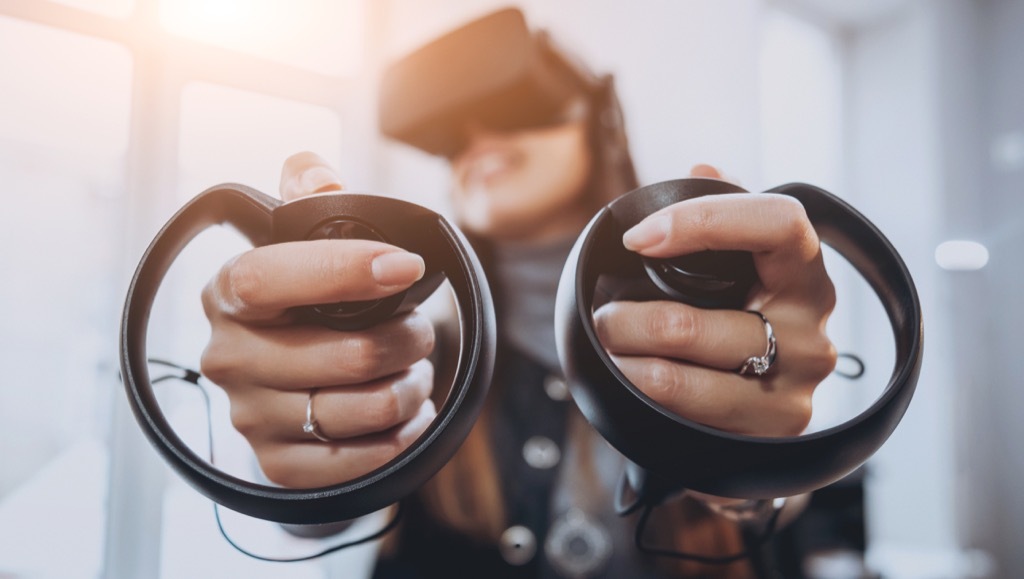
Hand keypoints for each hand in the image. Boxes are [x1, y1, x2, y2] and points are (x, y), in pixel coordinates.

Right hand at [200, 152, 436, 487]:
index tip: (405, 266)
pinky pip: (358, 460)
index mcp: (229, 293)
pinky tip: (409, 415)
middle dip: (407, 338)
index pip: (268, 276)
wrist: (299, 383)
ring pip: (362, 408)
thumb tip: (316, 175)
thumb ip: (309, 196)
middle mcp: (228, 357)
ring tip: (414, 370)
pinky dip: (400, 436)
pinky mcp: (277, 464)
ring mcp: (250, 416)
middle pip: (345, 353)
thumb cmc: (312, 303)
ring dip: (409, 387)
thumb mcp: (308, 242)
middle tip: (420, 329)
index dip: (341, 268)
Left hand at [593, 164, 836, 436]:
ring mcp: (794, 390)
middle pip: (689, 321)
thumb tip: (703, 169)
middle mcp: (812, 332)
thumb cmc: (744, 322)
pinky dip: (636, 391)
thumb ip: (724, 216)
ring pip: (673, 375)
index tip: (638, 238)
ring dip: (621, 358)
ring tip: (606, 347)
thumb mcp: (743, 269)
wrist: (760, 419)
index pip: (777, 223)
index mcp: (805, 274)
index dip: (702, 220)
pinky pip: (677, 413)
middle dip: (624, 318)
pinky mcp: (768, 435)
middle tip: (602, 315)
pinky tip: (623, 380)